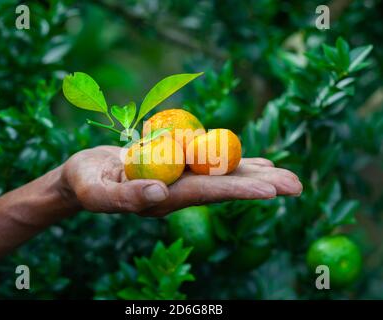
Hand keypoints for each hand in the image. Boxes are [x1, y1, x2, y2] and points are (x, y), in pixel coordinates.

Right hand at [60, 146, 302, 216]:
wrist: (84, 177)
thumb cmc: (85, 183)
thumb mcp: (96, 191)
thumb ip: (125, 196)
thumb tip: (160, 192)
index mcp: (165, 198)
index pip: (208, 194)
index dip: (240, 190)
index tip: (272, 191)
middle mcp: (179, 190)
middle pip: (226, 186)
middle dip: (261, 185)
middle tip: (297, 185)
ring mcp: (179, 179)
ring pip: (223, 174)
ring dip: (255, 173)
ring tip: (286, 175)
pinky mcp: (176, 168)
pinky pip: (210, 164)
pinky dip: (234, 162)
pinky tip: (256, 163)